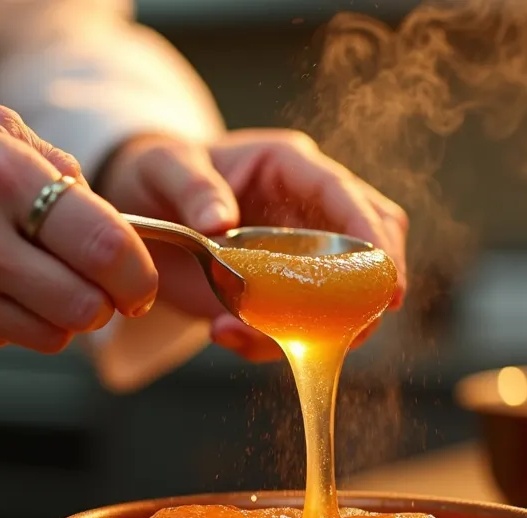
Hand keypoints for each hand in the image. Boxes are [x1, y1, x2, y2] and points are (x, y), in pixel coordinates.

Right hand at [0, 105, 157, 355]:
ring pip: (55, 334)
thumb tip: (109, 214)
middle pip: (88, 304)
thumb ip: (54, 163)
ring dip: (62, 315)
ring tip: (35, 283)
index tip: (140, 280)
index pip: (103, 244)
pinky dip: (12, 324)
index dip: (137, 271)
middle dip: (107, 300)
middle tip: (100, 288)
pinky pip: (8, 343)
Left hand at [96, 130, 407, 360]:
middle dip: (369, 291)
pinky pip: (294, 324)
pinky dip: (267, 341)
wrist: (140, 209)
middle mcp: (306, 209)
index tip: (387, 283)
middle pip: (370, 245)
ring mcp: (296, 254)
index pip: (347, 197)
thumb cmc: (157, 173)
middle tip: (354, 330)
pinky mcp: (277, 292)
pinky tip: (222, 333)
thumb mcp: (164, 166)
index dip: (374, 238)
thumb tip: (221, 222)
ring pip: (340, 294)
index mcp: (290, 166)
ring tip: (237, 331)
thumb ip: (193, 187)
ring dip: (310, 327)